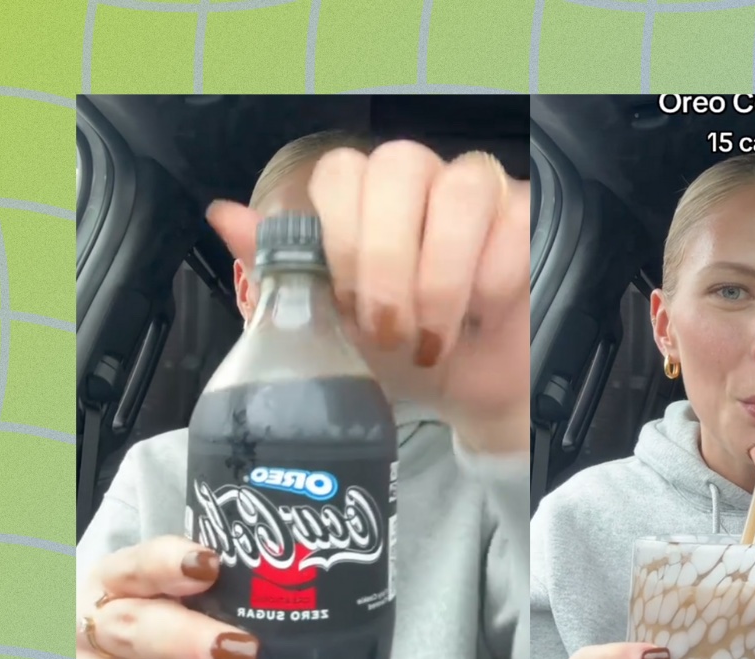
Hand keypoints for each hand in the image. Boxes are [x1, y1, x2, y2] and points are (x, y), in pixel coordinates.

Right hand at [75, 537, 267, 658]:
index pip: (140, 564)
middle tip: (245, 655)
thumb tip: (323, 631)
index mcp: (119, 585)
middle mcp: (91, 631)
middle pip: (134, 630)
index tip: (210, 566)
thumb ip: (223, 612)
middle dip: (186, 642)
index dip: (169, 563)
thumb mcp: (171, 613)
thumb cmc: (152, 636)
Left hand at [207, 142, 530, 453]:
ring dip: (436, 277)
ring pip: (459, 192)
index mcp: (370, 198)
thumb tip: (222, 214)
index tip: (343, 310)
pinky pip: (510, 235)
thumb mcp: (332, 324)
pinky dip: (484, 291)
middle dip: (382, 258)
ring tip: (428, 340)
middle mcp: (426, 183)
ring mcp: (484, 197)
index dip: (339, 240)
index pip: (342, 172)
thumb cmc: (403, 352)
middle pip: (397, 166)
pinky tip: (473, 328)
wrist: (469, 395)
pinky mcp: (532, 224)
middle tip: (385, 330)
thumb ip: (284, 269)